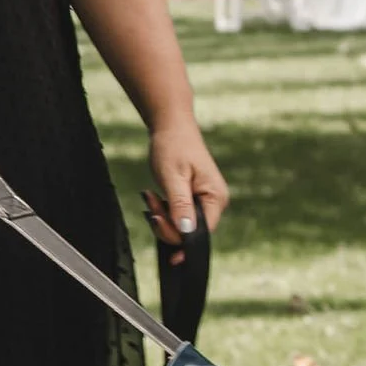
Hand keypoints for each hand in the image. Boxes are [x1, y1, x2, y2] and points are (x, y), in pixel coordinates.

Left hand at [145, 113, 228, 244]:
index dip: (179, 237)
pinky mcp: (193, 201)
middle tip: (150, 200)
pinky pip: (177, 217)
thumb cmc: (173, 147)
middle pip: (189, 232)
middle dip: (165, 223)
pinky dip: (163, 211)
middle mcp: (214, 202)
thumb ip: (180, 206)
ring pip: (180, 226)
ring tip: (150, 195)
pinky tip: (154, 197)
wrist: (172, 127)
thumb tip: (186, 233)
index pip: (200, 233)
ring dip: (161, 216)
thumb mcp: (173, 177)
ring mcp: (204, 202)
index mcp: (216, 197)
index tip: (156, 223)